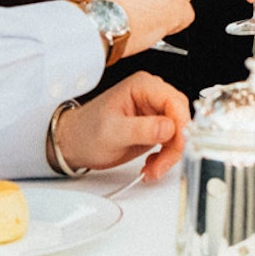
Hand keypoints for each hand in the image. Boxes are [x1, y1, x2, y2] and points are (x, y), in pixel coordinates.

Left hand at [52, 72, 189, 182]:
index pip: (174, 101)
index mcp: (142, 86)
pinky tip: (152, 164)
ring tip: (153, 168)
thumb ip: (142, 129)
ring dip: (170, 154)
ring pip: (178, 131)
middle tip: (163, 163)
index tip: (178, 144)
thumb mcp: (112, 132)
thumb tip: (169, 127)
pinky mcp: (154, 127)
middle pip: (180, 117)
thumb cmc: (85, 132)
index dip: (180, 124)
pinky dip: (166, 156)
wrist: (73, 145)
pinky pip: (171, 140)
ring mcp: (153, 111)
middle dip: (175, 144)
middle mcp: (150, 95)